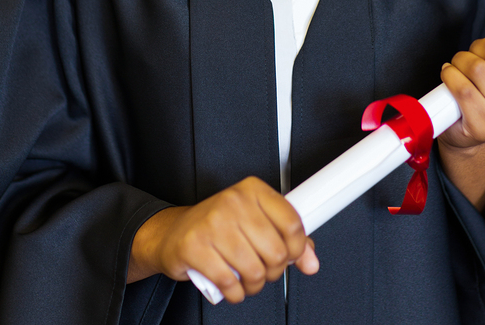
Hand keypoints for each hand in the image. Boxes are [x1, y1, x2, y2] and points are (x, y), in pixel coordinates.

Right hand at [127, 176, 318, 302]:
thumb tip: (311, 261)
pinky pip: (230, 283)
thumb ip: (286, 238)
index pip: (291, 222)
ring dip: (254, 285)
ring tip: (247, 278)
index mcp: (252, 190)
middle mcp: (233, 201)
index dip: (298, 248)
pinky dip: (235, 293)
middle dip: (273, 271)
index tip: (291, 256)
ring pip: (254, 271)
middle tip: (264, 269)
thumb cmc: (218, 226)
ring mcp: (213, 223)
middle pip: (275, 252)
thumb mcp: (254, 221)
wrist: (173, 233)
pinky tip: (231, 285)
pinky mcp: (195, 247)